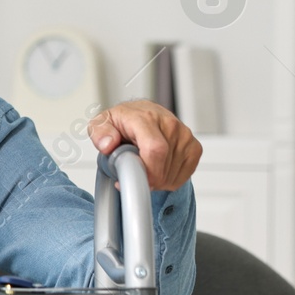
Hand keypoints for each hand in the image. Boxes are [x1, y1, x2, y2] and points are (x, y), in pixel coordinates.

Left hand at [87, 100, 201, 190]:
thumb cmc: (123, 121)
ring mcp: (184, 135)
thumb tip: (108, 145)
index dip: (147, 171)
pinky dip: (170, 180)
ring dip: (158, 181)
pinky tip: (158, 171)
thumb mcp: (101, 123)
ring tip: (145, 169)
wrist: (141, 113)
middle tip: (134, 176)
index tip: (135, 179)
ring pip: (174, 173)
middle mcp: (169, 124)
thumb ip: (100, 133)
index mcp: (145, 118)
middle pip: (164, 166)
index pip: (155, 149)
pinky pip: (185, 174)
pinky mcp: (194, 146)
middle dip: (148, 180)